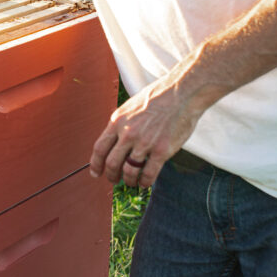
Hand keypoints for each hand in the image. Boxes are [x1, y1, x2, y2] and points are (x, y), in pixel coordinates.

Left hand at [89, 75, 205, 187]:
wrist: (181, 93)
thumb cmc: (157, 98)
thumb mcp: (130, 108)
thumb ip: (120, 125)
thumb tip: (113, 142)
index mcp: (117, 121)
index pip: (100, 148)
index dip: (95, 164)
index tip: (95, 173)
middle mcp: (128, 134)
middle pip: (111, 163)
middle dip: (111, 176)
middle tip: (113, 180)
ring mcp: (144, 143)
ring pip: (129, 171)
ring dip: (128, 181)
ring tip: (131, 183)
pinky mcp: (161, 150)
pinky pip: (149, 173)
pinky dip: (145, 182)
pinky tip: (145, 183)